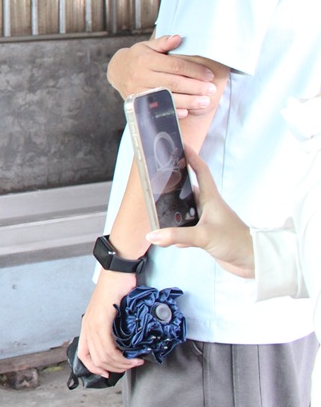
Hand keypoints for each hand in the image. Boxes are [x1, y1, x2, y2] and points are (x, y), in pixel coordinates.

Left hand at [77, 269, 144, 377]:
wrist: (117, 272)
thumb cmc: (117, 290)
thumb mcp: (112, 313)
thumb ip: (112, 328)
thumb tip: (122, 346)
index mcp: (88, 325)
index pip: (83, 354)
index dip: (94, 368)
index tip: (107, 374)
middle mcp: (88, 325)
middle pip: (96, 359)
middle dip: (115, 369)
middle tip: (130, 366)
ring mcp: (93, 322)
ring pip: (103, 355)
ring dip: (121, 364)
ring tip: (135, 362)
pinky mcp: (102, 319)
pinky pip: (107, 346)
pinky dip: (121, 356)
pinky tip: (132, 356)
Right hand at [107, 34, 215, 117]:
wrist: (116, 71)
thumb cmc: (137, 57)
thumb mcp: (147, 46)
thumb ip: (163, 43)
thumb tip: (178, 38)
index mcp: (146, 60)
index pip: (175, 66)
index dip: (194, 71)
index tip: (209, 75)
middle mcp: (141, 76)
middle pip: (174, 83)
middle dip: (195, 87)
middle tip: (211, 90)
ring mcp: (138, 91)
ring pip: (168, 97)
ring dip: (189, 101)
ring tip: (204, 101)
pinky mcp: (137, 103)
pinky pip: (157, 109)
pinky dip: (172, 111)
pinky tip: (186, 112)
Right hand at [146, 147, 253, 277]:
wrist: (252, 262)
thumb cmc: (235, 241)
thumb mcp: (204, 236)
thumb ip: (177, 234)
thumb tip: (153, 235)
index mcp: (211, 199)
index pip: (201, 171)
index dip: (191, 157)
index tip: (181, 145)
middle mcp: (208, 207)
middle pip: (188, 190)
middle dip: (174, 185)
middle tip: (158, 179)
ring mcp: (207, 220)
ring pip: (185, 211)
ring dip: (174, 213)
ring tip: (158, 211)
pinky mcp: (206, 234)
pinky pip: (186, 229)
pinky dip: (177, 233)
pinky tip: (170, 239)